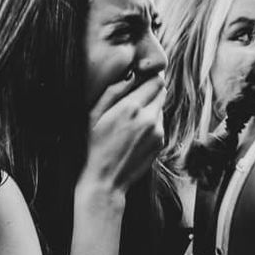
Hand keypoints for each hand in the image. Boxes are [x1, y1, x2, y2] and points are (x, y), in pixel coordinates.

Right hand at [79, 74, 164, 201]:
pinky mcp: (160, 143)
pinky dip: (150, 124)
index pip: (155, 81)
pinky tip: (133, 134)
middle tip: (133, 99)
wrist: (106, 179)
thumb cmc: (93, 147)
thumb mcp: (93, 116)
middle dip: (150, 91)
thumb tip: (131, 75)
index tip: (139, 80)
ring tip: (130, 121)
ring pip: (160, 108)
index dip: (148, 78)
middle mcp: (149, 118)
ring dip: (150, 108)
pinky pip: (159, 124)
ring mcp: (157, 131)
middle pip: (161, 92)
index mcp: (131, 108)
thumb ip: (113, 92)